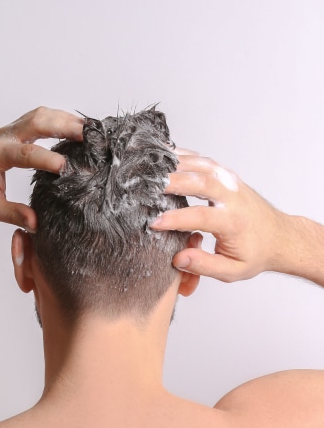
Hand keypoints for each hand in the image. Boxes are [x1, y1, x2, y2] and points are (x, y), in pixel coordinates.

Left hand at [0, 107, 82, 231]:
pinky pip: (37, 119)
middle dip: (64, 126)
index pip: (26, 153)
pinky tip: (72, 128)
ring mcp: (8, 132)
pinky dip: (56, 120)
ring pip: (39, 115)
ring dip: (63, 119)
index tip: (66, 168)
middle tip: (88, 136)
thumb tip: (36, 223)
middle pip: (37, 121)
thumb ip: (13, 214)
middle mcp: (3, 138)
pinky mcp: (13, 132)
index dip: (47, 159)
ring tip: (87, 130)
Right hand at [150, 151, 285, 281]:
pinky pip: (205, 161)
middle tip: (148, 186)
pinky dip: (185, 156)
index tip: (154, 223)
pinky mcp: (228, 176)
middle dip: (173, 182)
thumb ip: (204, 266)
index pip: (201, 217)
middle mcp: (234, 198)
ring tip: (151, 168)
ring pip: (203, 165)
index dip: (175, 219)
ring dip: (177, 164)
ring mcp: (232, 183)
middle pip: (202, 182)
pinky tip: (166, 157)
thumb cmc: (255, 254)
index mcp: (234, 223)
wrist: (281, 237)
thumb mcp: (233, 271)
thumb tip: (178, 259)